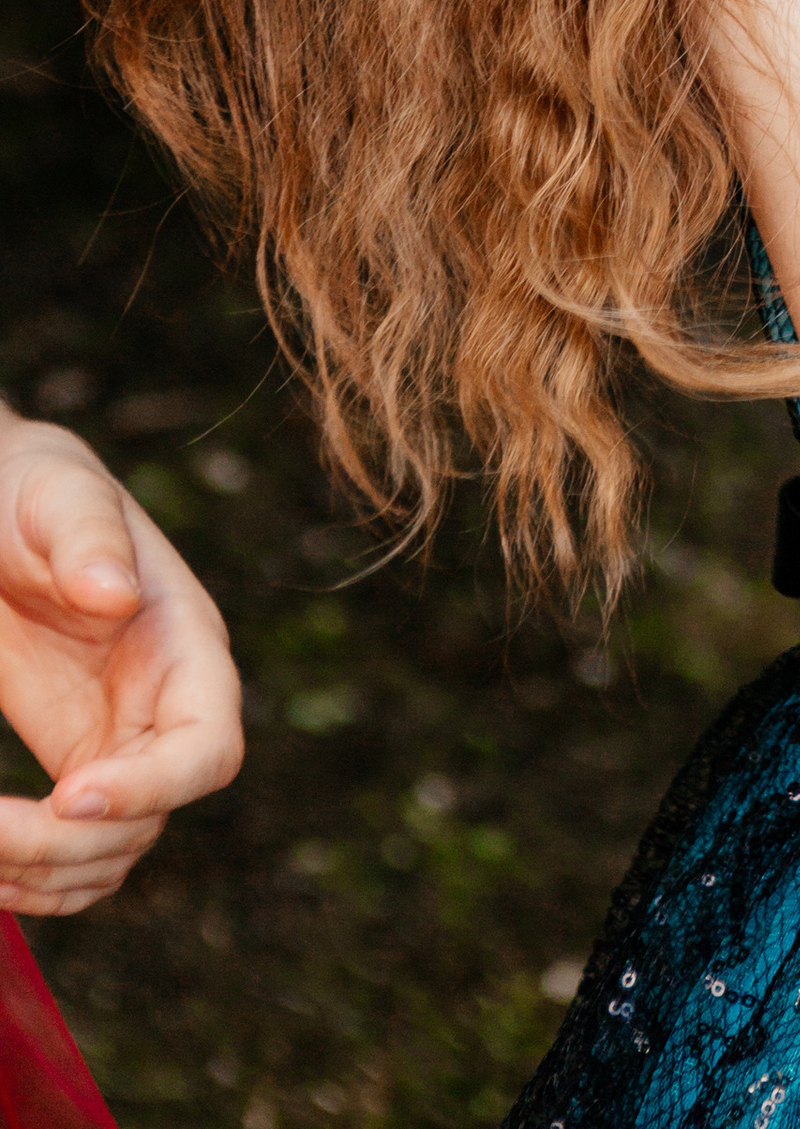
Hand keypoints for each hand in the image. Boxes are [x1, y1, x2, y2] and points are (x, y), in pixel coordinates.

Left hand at [0, 407, 243, 914]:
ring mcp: (120, 747)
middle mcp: (165, 709)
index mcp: (184, 645)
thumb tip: (114, 595)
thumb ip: (88, 536)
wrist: (1, 513)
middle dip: (66, 843)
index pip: (209, 746)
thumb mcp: (57, 495)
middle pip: (149, 820)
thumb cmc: (34, 494)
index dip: (154, 787)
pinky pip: (72, 856)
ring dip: (43, 872)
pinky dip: (30, 876)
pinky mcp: (75, 770)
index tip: (66, 795)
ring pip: (109, 856)